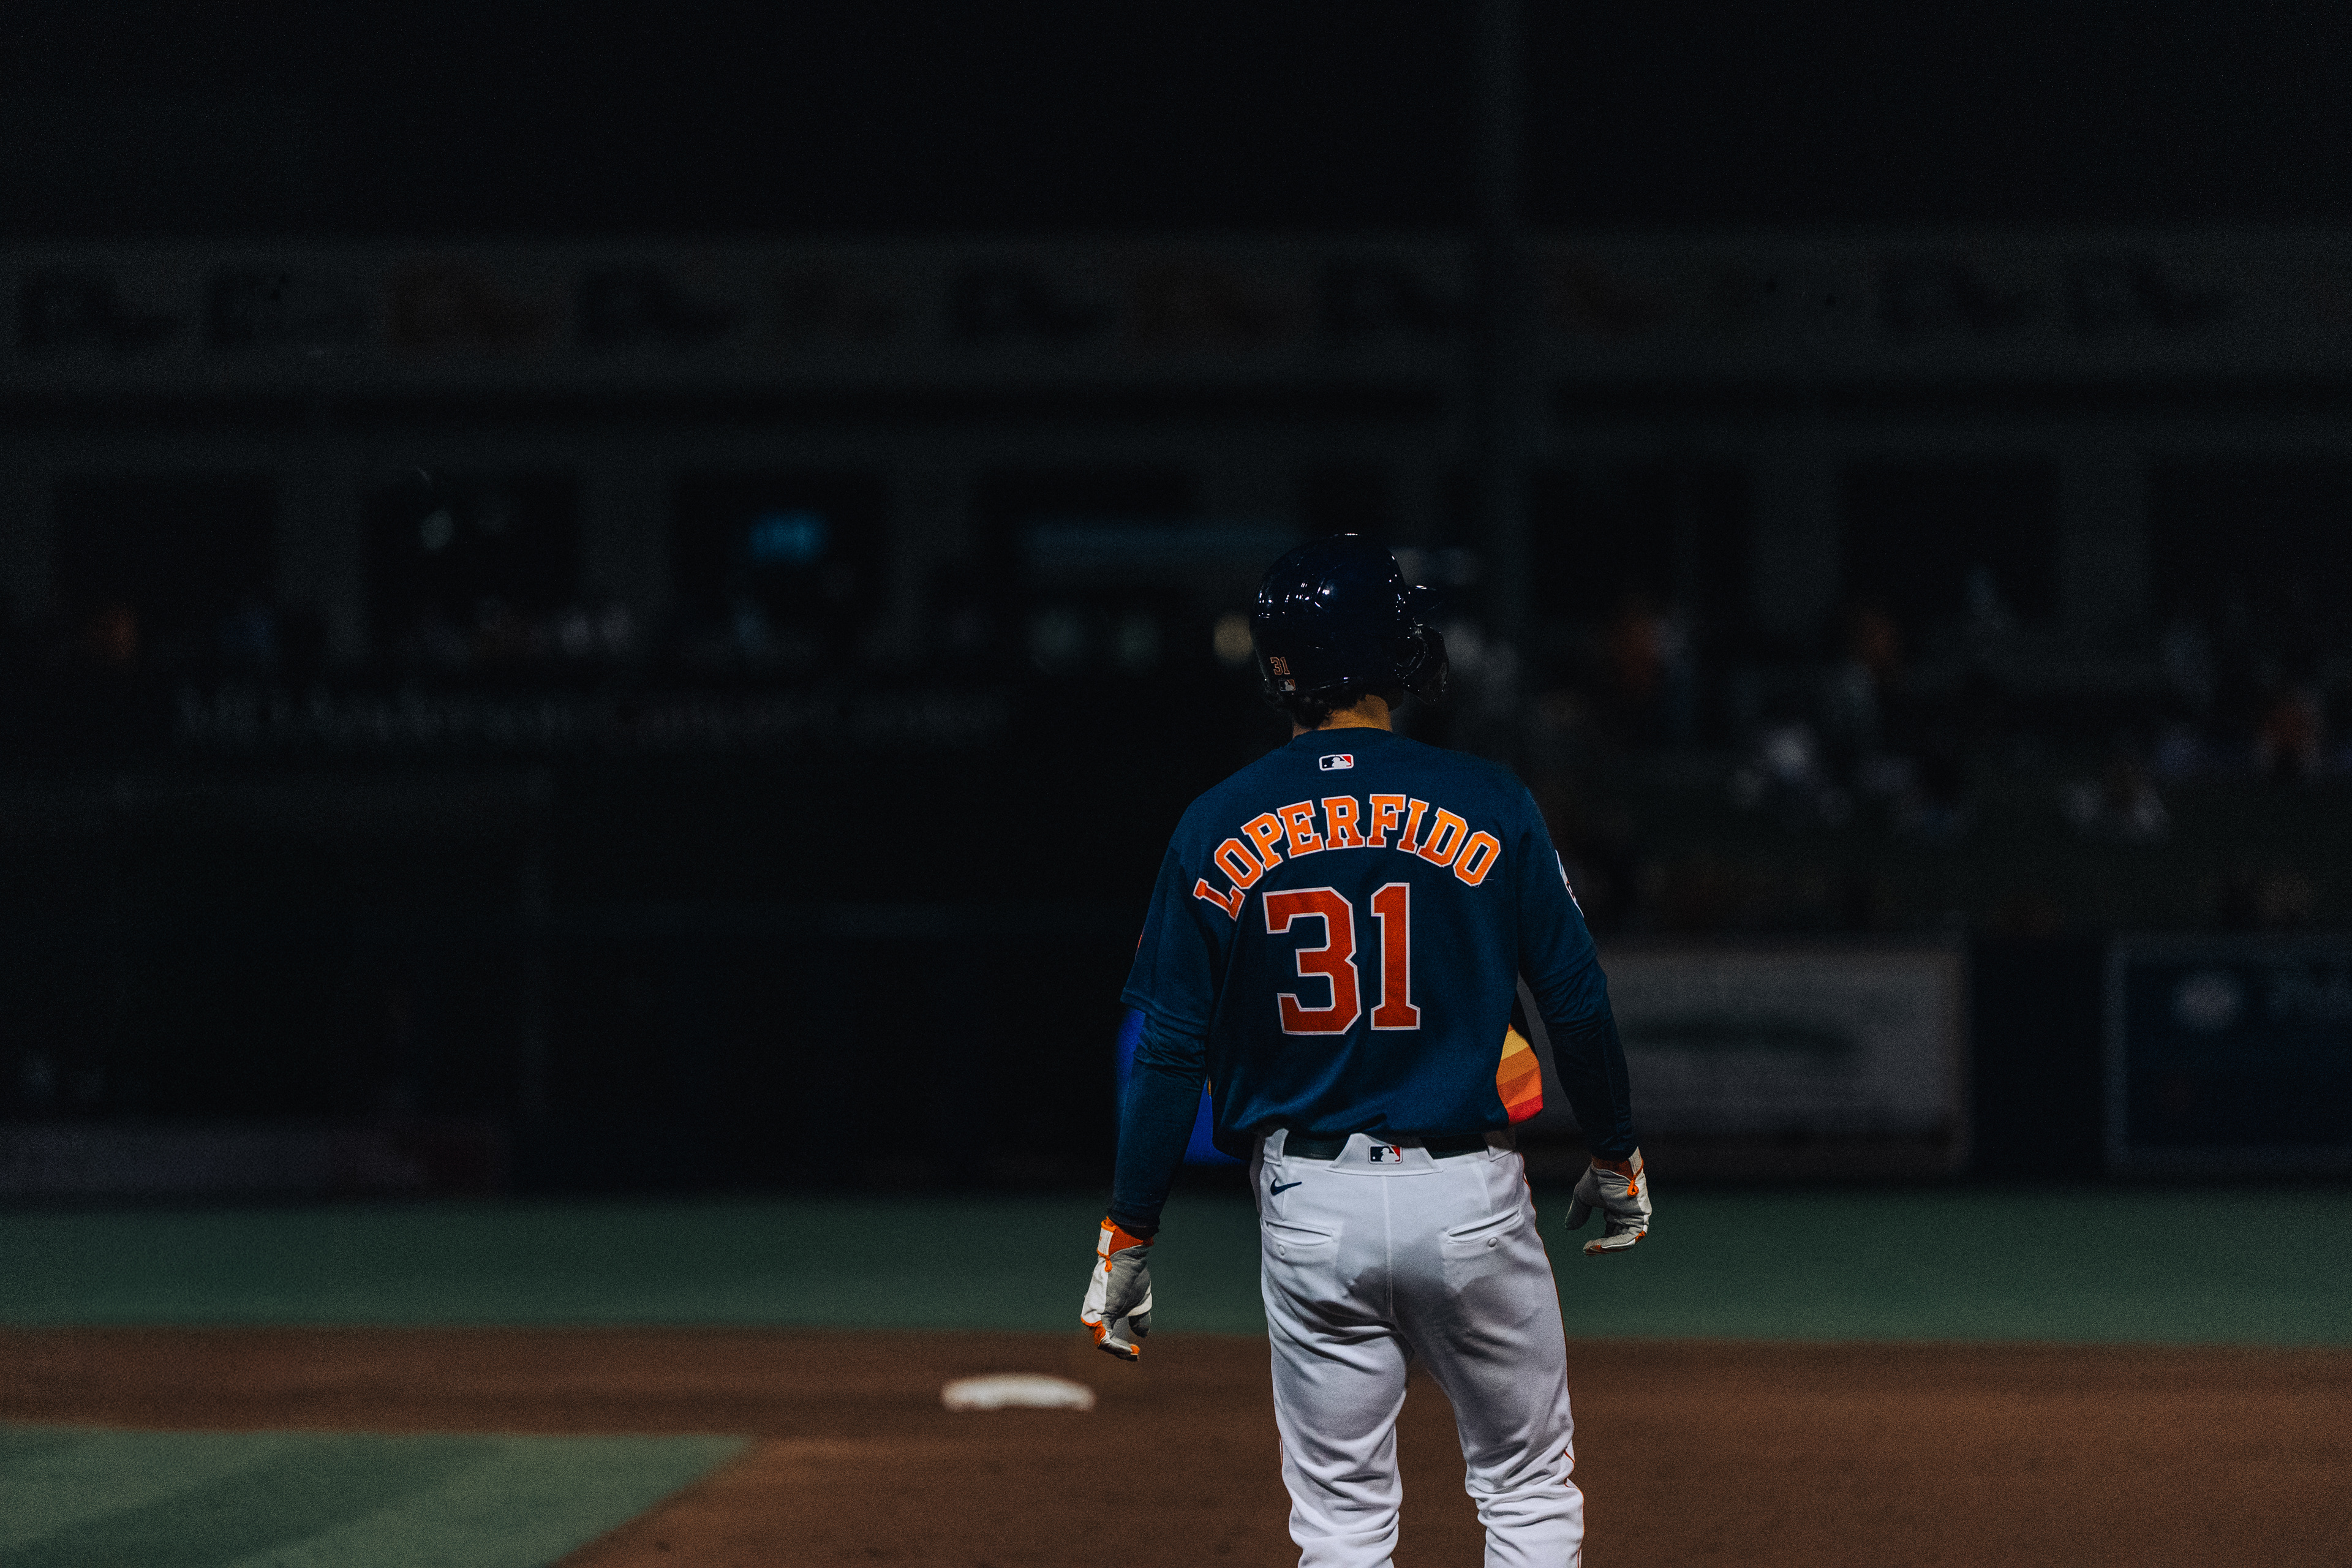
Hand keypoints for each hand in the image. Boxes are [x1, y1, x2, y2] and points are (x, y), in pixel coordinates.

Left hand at [1079, 1217, 1154, 1359]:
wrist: (1129, 1260)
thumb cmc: (1133, 1278)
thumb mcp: (1139, 1303)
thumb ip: (1139, 1319)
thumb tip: (1142, 1335)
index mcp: (1105, 1312)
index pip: (1109, 1335)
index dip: (1121, 1348)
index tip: (1136, 1353)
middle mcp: (1097, 1314)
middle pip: (1105, 1340)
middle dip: (1120, 1352)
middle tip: (1134, 1356)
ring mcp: (1096, 1314)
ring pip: (1103, 1341)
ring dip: (1118, 1351)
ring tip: (1131, 1354)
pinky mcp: (1100, 1313)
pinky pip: (1103, 1337)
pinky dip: (1115, 1347)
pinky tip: (1127, 1350)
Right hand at [1565, 1151, 1649, 1253]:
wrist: (1611, 1164)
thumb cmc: (1598, 1177)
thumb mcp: (1583, 1197)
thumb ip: (1578, 1213)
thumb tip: (1568, 1227)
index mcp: (1616, 1209)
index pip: (1611, 1232)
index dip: (1599, 1242)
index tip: (1586, 1248)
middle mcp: (1628, 1214)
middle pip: (1619, 1238)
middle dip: (1604, 1248)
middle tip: (1589, 1250)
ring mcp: (1636, 1215)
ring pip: (1626, 1241)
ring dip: (1609, 1248)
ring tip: (1593, 1249)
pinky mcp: (1641, 1216)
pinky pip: (1631, 1236)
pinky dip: (1616, 1243)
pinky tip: (1601, 1245)